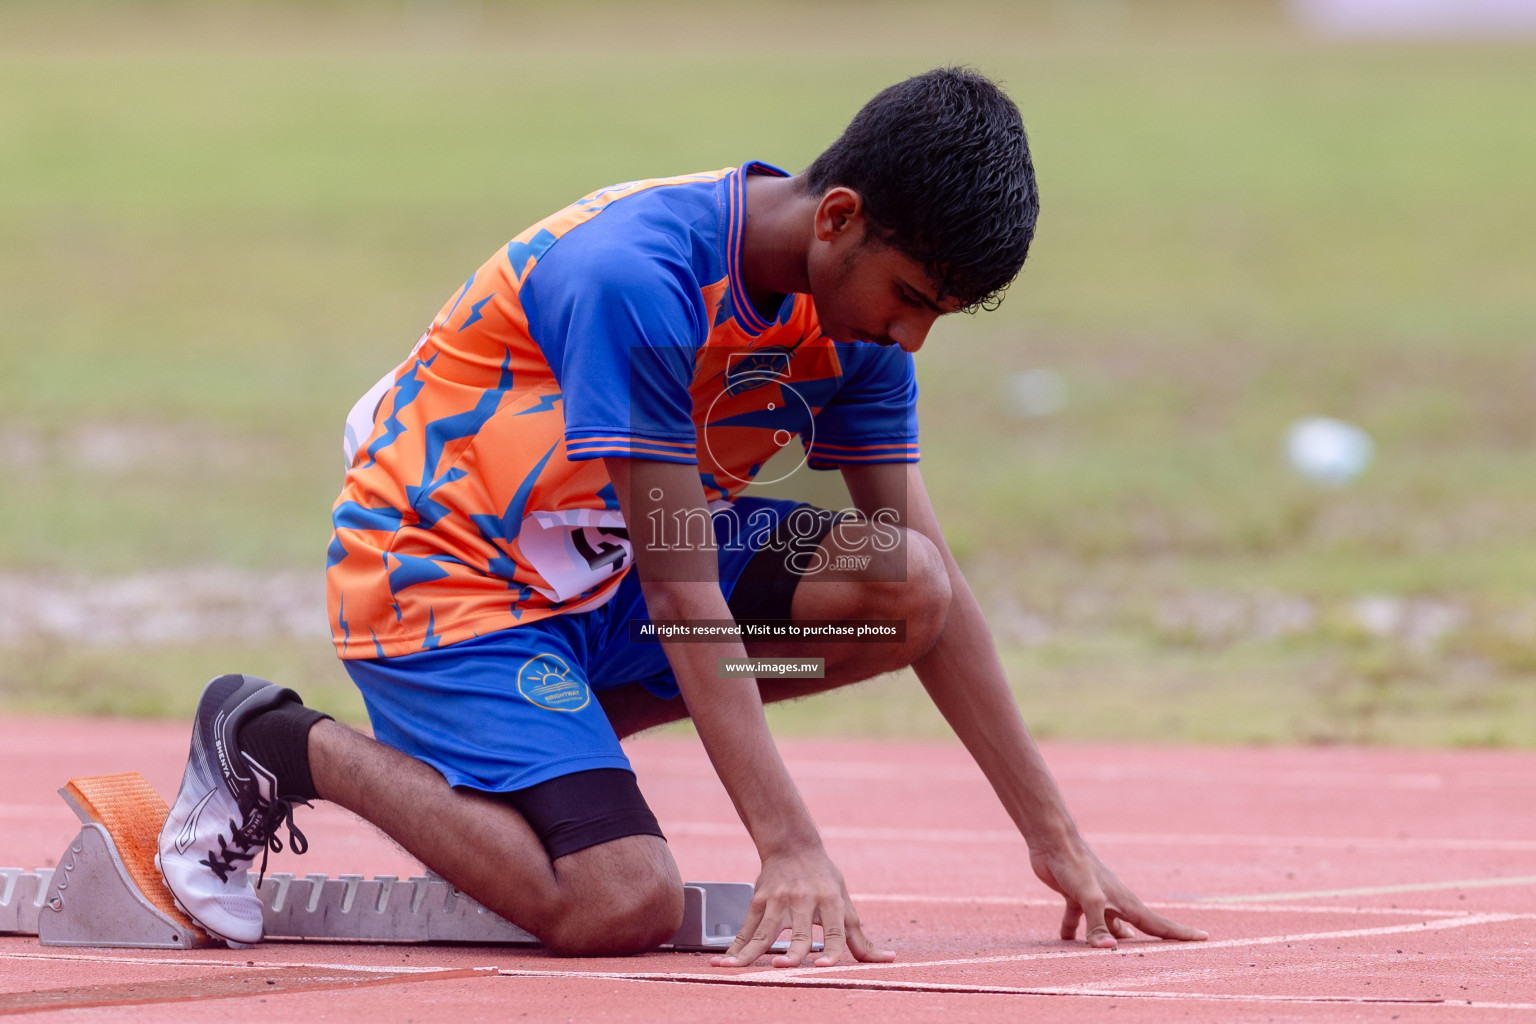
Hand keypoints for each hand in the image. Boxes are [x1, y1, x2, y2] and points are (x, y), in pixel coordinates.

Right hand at [710, 846, 894, 967]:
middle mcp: (805, 900)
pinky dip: (735, 947)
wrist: (792, 844)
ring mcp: (778, 900)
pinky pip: (746, 928)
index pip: (834, 932)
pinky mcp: (759, 900)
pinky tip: (724, 963)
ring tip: (736, 969)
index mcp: (831, 902)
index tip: (824, 968)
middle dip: (792, 951)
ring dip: (750, 953)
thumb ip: (860, 938)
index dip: (830, 951)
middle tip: (784, 966)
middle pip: (798, 932)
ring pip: (764, 931)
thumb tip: (887, 960)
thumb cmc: (824, 879)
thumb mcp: (844, 903)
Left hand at [1030, 835, 1207, 947]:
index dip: (1181, 933)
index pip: (1157, 923)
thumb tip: (1109, 950)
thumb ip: (1097, 925)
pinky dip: (1074, 931)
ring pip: (1107, 926)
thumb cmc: (1076, 866)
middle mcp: (1114, 901)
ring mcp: (1096, 899)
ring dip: (1111, 940)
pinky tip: (1066, 941)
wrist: (1053, 842)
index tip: (1205, 938)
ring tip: (1115, 958)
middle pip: (1137, 928)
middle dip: (1151, 942)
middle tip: (1167, 956)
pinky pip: (1077, 918)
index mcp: (1125, 902)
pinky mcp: (1075, 896)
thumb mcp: (1089, 898)